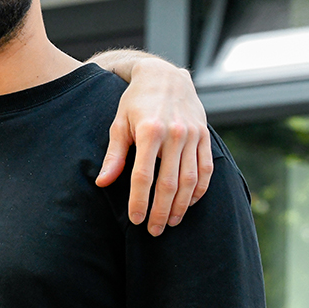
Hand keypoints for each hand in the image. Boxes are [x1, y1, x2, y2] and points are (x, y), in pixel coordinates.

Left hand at [89, 52, 211, 235]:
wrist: (164, 76)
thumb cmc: (135, 102)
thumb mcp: (119, 123)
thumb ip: (114, 155)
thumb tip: (103, 183)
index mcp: (149, 130)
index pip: (143, 175)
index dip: (139, 201)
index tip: (136, 220)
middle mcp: (175, 134)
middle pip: (169, 183)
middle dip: (161, 211)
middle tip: (154, 231)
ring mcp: (193, 135)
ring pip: (190, 180)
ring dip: (181, 206)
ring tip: (171, 222)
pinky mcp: (205, 136)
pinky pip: (206, 169)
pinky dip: (199, 190)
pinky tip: (188, 203)